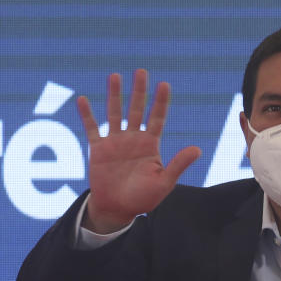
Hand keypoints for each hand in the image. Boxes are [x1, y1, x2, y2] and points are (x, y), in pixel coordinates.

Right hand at [77, 69, 201, 232]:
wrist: (117, 210)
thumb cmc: (143, 199)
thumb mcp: (164, 183)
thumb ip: (178, 165)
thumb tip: (198, 149)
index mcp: (150, 145)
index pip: (157, 118)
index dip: (160, 102)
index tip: (164, 84)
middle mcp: (133, 139)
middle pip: (136, 109)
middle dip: (139, 91)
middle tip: (141, 71)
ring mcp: (115, 142)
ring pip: (114, 113)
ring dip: (114, 95)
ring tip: (114, 76)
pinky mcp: (98, 149)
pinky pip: (92, 128)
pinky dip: (87, 115)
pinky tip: (82, 100)